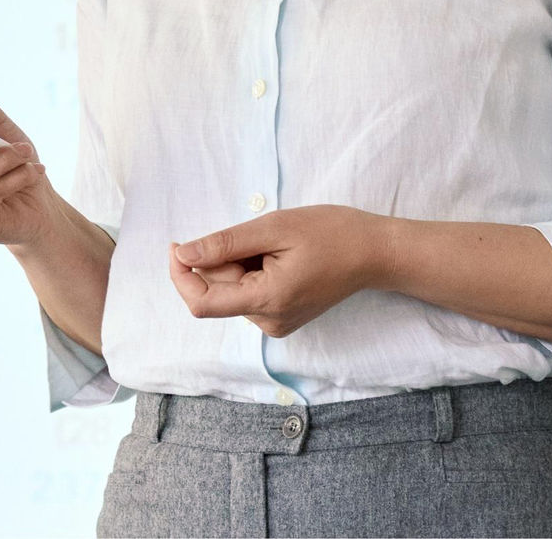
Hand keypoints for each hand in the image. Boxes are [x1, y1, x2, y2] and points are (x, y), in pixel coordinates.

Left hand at [169, 205, 398, 337]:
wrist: (373, 252)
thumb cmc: (330, 233)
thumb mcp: (273, 227)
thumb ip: (224, 244)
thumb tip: (183, 255)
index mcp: (267, 301)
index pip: (202, 303)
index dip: (180, 276)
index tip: (177, 245)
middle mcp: (269, 321)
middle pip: (217, 292)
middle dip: (220, 261)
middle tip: (254, 236)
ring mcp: (276, 323)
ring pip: (231, 291)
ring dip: (237, 264)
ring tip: (274, 247)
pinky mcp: (282, 317)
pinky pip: (248, 294)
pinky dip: (250, 272)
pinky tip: (277, 258)